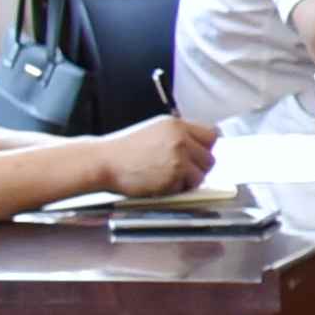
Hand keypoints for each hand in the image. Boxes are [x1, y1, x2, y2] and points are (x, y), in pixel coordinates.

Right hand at [98, 115, 215, 197]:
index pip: (211, 135)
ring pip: (202, 174)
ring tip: (168, 178)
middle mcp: (180, 139)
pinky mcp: (173, 176)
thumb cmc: (123, 150)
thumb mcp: (153, 131)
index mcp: (176, 125)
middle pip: (210, 157)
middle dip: (198, 167)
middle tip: (181, 171)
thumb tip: (199, 148)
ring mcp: (178, 157)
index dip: (205, 148)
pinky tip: (160, 183)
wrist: (103, 162)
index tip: (198, 156)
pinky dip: (177, 189)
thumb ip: (178, 136)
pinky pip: (187, 187)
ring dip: (189, 180)